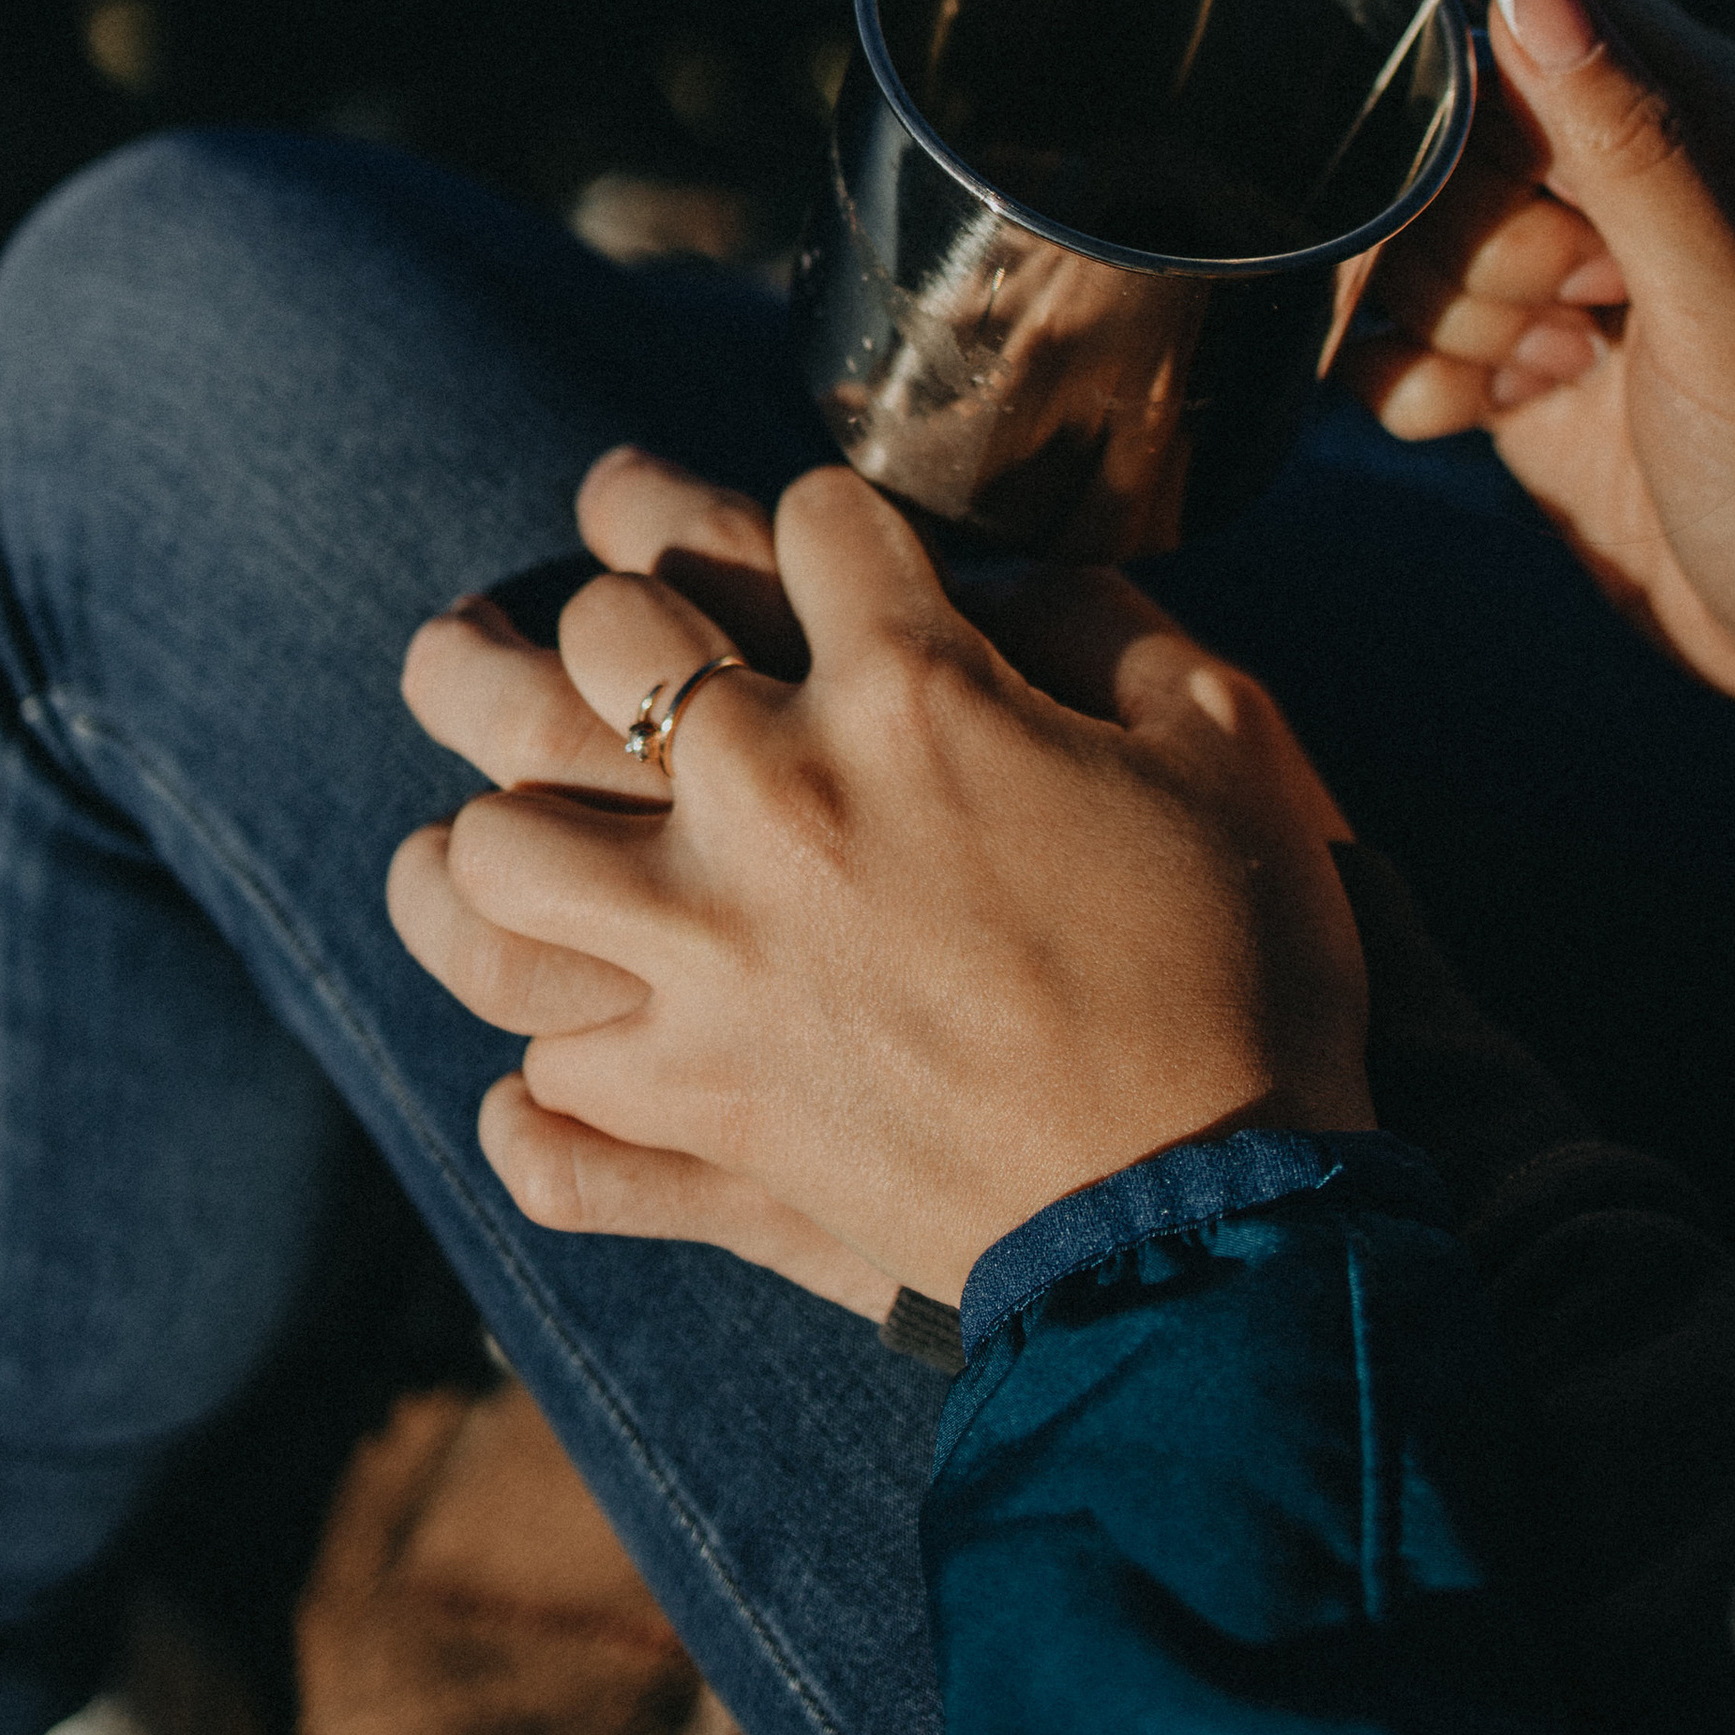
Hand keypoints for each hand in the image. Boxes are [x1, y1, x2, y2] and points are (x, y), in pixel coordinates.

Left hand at [391, 457, 1371, 1307]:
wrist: (1216, 1214)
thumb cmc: (1243, 965)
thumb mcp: (1226, 738)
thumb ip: (1107, 621)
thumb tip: (1016, 577)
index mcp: (910, 692)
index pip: (805, 524)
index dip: (820, 520)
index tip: (818, 545)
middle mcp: (771, 802)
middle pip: (603, 641)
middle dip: (605, 609)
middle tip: (604, 627)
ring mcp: (709, 965)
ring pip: (499, 855)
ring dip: (492, 830)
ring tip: (496, 825)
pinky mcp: (698, 1114)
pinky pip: (544, 1086)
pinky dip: (538, 1079)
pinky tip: (553, 1052)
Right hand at [1344, 0, 1734, 744]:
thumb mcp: (1727, 310)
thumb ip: (1624, 146)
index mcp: (1715, 115)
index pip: (1535, 4)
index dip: (1487, 93)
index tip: (1535, 203)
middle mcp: (1635, 174)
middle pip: (1451, 127)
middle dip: (1474, 236)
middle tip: (1571, 317)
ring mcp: (1568, 270)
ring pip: (1413, 233)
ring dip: (1452, 320)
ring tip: (1557, 376)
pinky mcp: (1517, 359)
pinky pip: (1397, 332)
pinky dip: (1420, 384)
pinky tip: (1496, 422)